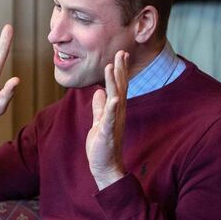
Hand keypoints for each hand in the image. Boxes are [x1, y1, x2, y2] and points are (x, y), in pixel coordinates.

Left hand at [86, 50, 128, 189]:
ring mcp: (114, 122)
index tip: (120, 55)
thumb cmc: (102, 146)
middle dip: (120, 70)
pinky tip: (113, 97)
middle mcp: (118, 114)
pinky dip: (112, 107)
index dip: (119, 71)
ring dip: (113, 82)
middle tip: (122, 52)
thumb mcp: (99, 122)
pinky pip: (110, 118)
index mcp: (115, 111)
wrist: (105, 167)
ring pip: (115, 98)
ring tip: (111, 66)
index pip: (118, 87)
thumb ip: (100, 108)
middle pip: (120, 87)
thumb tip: (98, 93)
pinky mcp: (108, 132)